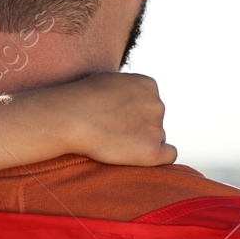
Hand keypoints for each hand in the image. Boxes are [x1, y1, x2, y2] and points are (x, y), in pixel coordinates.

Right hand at [55, 72, 177, 166]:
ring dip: (141, 142)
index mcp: (149, 85)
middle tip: (113, 133)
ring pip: (157, 138)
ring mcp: (156, 128)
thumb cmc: (81, 98)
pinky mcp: (151, 151)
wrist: (71, 117)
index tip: (116, 119)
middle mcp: (158, 104)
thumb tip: (128, 101)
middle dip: (139, 128)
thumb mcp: (109, 81)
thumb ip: (126, 90)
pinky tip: (141, 157)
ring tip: (115, 142)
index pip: (151, 104)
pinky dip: (158, 157)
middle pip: (155, 121)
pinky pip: (168, 155)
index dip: (134, 114)